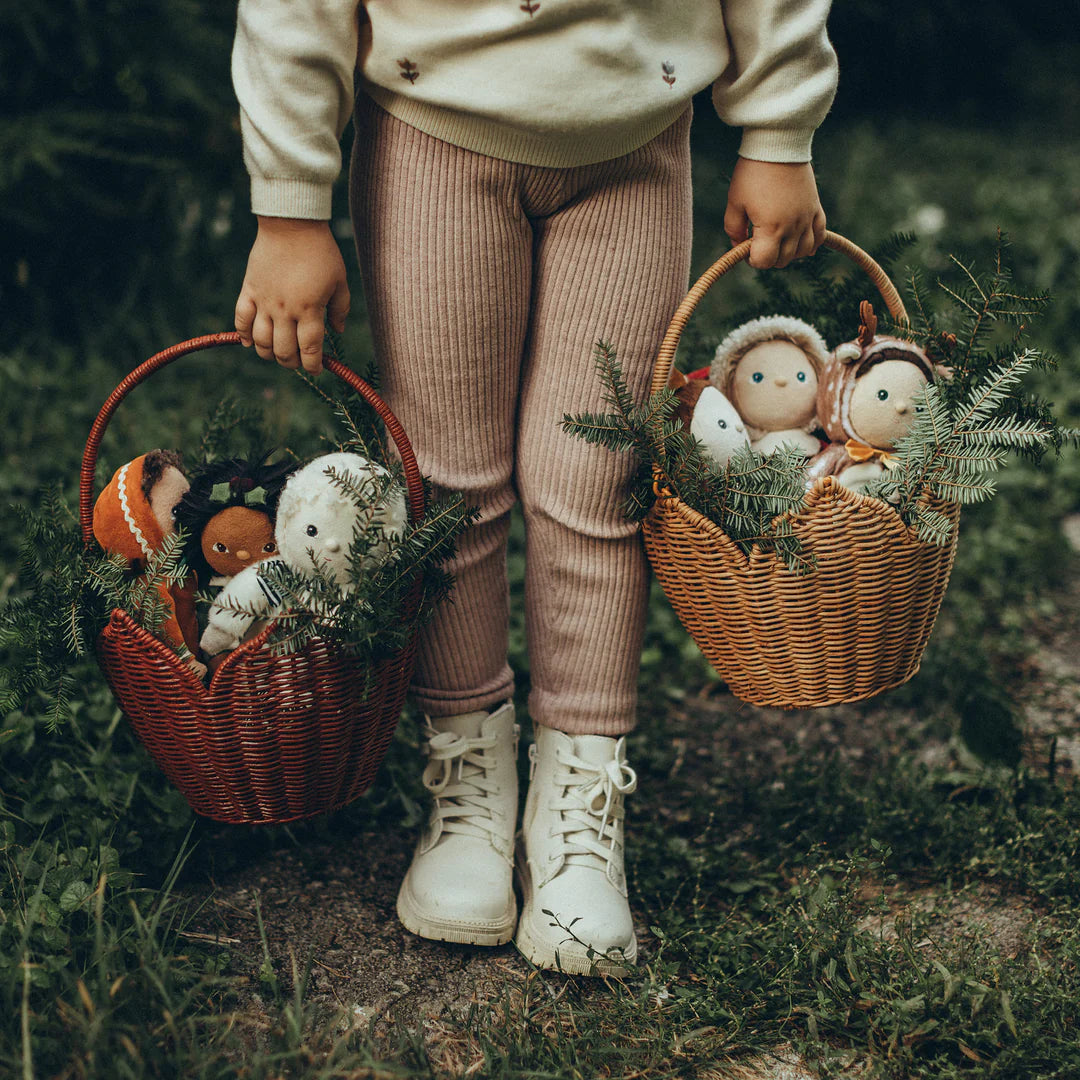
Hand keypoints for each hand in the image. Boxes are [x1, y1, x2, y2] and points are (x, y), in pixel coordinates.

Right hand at [234, 217, 350, 373]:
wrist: (291, 224)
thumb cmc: (321, 252)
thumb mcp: (340, 281)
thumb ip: (340, 309)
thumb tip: (337, 332)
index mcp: (310, 309)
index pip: (310, 348)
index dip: (313, 365)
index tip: (317, 369)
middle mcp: (285, 309)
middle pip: (284, 350)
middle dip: (292, 363)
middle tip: (298, 361)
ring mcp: (264, 301)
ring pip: (261, 341)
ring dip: (269, 354)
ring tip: (277, 354)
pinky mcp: (250, 289)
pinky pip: (241, 318)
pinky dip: (243, 334)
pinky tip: (250, 343)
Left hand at [724, 159, 826, 269]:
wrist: (778, 144)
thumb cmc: (752, 173)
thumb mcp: (735, 202)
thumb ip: (734, 230)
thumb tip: (739, 247)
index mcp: (771, 228)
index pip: (764, 261)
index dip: (752, 259)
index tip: (746, 247)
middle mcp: (792, 226)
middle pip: (783, 259)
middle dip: (769, 256)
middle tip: (759, 242)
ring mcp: (806, 217)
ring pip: (803, 251)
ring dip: (789, 252)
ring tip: (778, 242)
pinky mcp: (815, 207)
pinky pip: (820, 234)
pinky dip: (812, 243)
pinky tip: (803, 244)